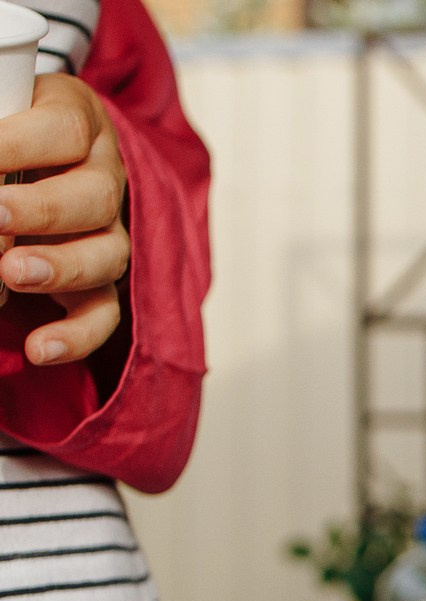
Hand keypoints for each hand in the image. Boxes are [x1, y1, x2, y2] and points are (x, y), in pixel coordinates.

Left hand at [0, 75, 128, 365]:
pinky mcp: (99, 279)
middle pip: (96, 197)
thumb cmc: (4, 124)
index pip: (64, 128)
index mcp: (76, 118)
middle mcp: (102, 176)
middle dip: (41, 210)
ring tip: (11, 273)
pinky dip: (76, 335)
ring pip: (106, 256)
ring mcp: (106, 230)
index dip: (18, 143)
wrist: (27, 153)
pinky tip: (38, 348)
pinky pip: (103, 313)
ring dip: (60, 268)